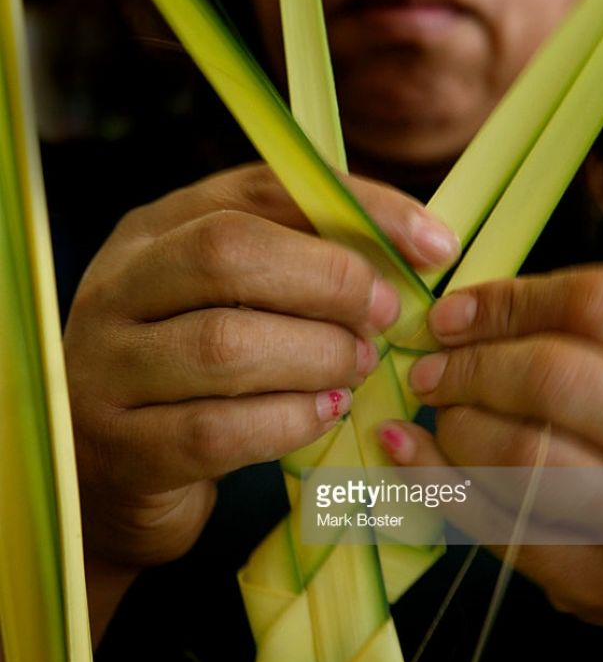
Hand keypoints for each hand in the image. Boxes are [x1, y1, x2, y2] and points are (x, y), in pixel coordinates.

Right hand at [64, 162, 458, 574]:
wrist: (113, 473)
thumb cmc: (198, 372)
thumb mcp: (234, 300)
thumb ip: (303, 264)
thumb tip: (422, 248)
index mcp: (155, 230)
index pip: (261, 188)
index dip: (359, 208)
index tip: (435, 245)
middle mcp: (118, 286)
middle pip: (228, 253)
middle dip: (330, 282)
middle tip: (384, 318)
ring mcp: (107, 368)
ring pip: (225, 346)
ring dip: (317, 357)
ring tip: (358, 368)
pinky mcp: (124, 448)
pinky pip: (219, 431)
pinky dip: (290, 422)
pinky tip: (327, 415)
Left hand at [379, 265, 602, 661]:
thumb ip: (581, 335)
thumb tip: (457, 315)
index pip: (595, 304)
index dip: (506, 302)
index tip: (449, 316)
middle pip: (555, 378)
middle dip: (471, 368)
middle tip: (429, 371)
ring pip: (523, 456)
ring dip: (455, 427)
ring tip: (439, 415)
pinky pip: (498, 523)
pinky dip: (435, 480)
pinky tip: (407, 452)